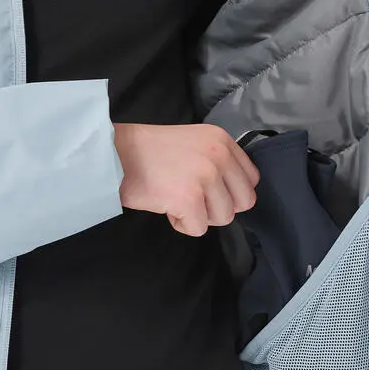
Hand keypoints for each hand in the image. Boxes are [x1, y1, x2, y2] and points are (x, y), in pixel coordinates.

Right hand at [112, 122, 259, 236]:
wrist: (116, 154)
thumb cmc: (150, 152)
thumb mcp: (194, 142)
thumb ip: (218, 162)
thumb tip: (235, 195)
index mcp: (222, 140)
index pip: (251, 179)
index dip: (231, 192)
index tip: (209, 191)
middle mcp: (219, 156)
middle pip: (243, 202)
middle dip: (219, 207)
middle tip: (193, 198)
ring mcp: (205, 177)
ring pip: (223, 218)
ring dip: (200, 216)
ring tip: (176, 199)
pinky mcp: (189, 199)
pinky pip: (199, 228)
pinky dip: (181, 224)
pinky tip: (166, 206)